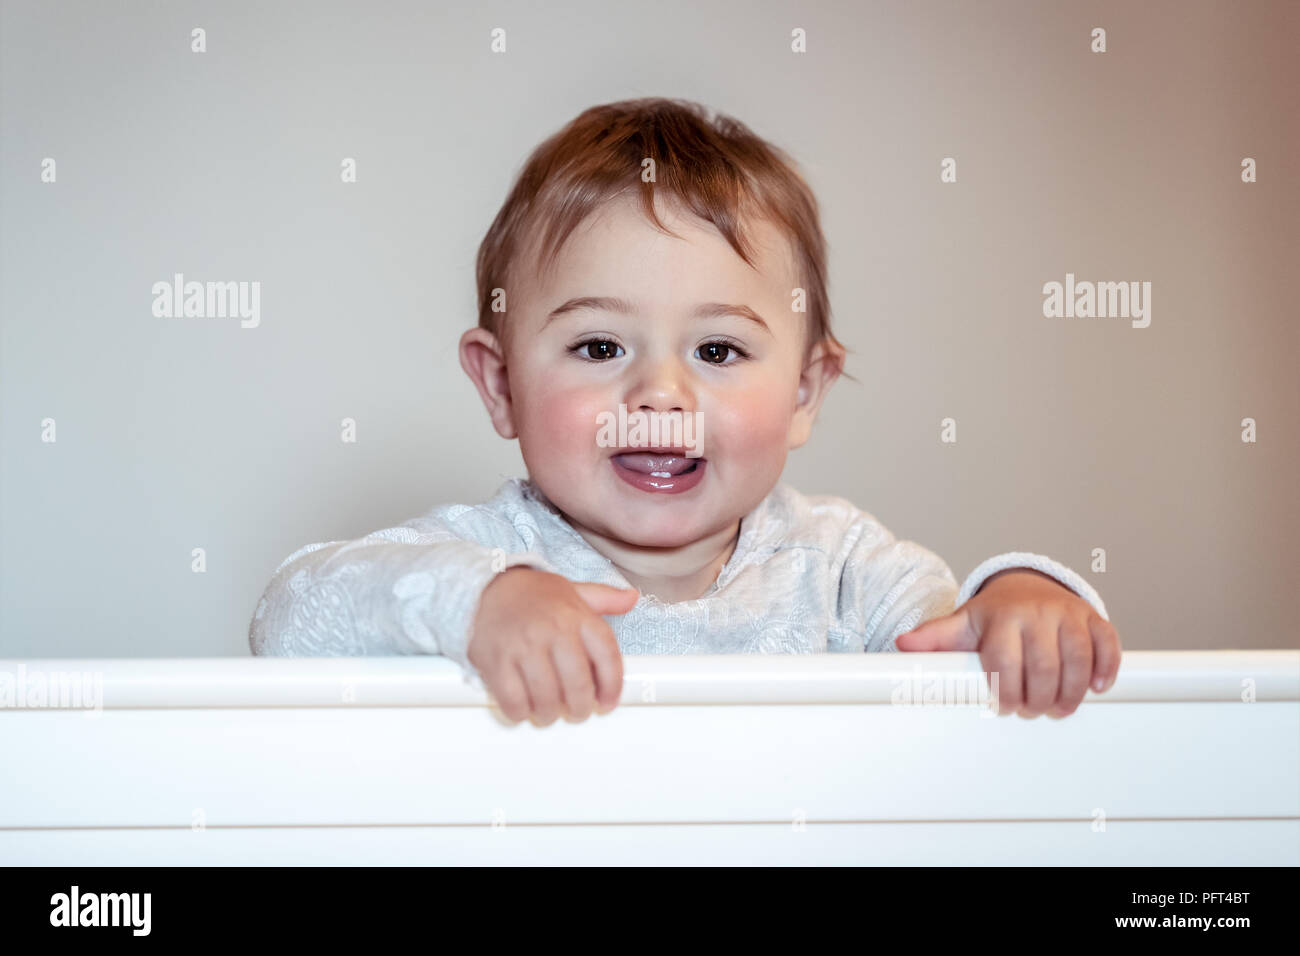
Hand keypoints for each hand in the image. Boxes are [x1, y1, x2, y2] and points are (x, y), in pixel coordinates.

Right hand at [469, 567, 638, 726]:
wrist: (485, 587)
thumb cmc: (533, 594)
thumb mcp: (573, 590)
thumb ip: (605, 598)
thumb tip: (632, 598)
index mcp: (576, 615)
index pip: (607, 657)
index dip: (612, 686)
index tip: (608, 702)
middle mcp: (553, 630)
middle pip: (578, 685)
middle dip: (581, 708)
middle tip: (577, 712)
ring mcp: (523, 646)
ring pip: (546, 699)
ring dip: (551, 714)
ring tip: (550, 712)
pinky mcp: (496, 661)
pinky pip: (513, 701)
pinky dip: (520, 713)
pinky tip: (524, 708)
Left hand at [894, 569, 1120, 717]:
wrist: (1024, 587)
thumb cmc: (992, 617)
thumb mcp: (962, 625)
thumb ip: (934, 638)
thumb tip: (903, 645)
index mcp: (1001, 617)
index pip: (1005, 661)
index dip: (1007, 692)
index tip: (1006, 708)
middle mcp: (1036, 612)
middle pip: (1044, 666)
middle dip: (1040, 698)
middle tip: (1033, 712)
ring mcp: (1067, 613)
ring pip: (1077, 658)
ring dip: (1071, 692)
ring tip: (1060, 708)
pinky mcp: (1092, 617)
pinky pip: (1107, 643)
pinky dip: (1106, 668)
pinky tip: (1096, 688)